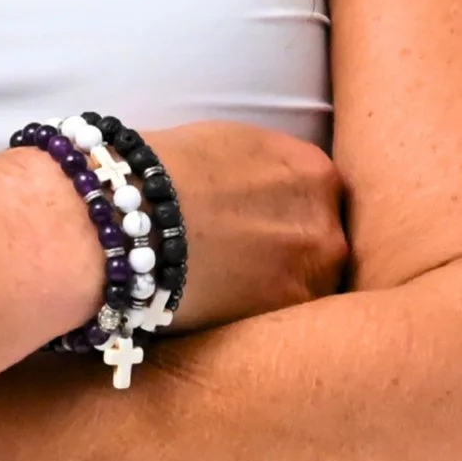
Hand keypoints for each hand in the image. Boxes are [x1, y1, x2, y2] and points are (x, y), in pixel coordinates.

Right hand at [137, 122, 347, 331]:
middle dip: (295, 249)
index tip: (269, 221)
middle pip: (324, 241)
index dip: (293, 210)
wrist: (134, 217)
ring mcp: (313, 274)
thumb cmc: (171, 168)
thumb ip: (273, 168)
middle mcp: (327, 222)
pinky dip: (265, 313)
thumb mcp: (236, 142)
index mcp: (315, 172)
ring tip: (238, 285)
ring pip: (311, 284)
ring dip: (284, 285)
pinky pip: (287, 317)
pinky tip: (231, 304)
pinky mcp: (287, 316)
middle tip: (252, 256)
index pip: (323, 196)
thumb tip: (272, 189)